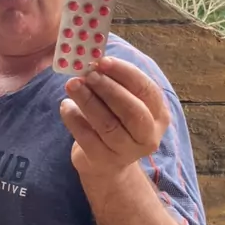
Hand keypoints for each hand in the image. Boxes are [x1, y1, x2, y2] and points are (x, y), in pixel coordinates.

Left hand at [60, 57, 169, 182]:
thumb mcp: (122, 103)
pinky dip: (74, 118)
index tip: (103, 61)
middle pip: (132, 111)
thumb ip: (114, 84)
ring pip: (108, 125)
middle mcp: (148, 136)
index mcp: (159, 115)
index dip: (125, 73)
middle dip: (108, 88)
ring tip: (72, 85)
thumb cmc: (115, 123)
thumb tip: (93, 62)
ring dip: (88, 101)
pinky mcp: (104, 161)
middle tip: (88, 74)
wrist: (105, 164)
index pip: (147, 90)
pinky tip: (66, 105)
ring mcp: (127, 152)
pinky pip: (87, 138)